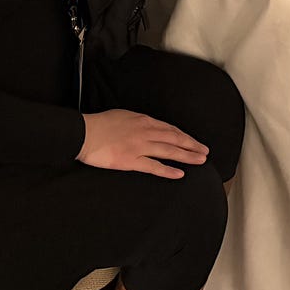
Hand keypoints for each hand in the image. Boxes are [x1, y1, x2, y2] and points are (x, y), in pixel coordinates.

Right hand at [78, 109, 208, 178]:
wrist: (83, 133)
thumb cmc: (99, 124)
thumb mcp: (123, 115)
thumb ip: (138, 122)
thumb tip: (147, 126)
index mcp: (143, 120)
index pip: (169, 129)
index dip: (184, 136)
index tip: (193, 141)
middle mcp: (145, 132)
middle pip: (174, 139)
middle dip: (192, 145)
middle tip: (205, 151)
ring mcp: (139, 147)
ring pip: (169, 151)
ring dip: (187, 156)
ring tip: (200, 160)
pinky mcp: (131, 161)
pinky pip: (154, 167)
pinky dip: (168, 170)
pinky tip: (179, 173)